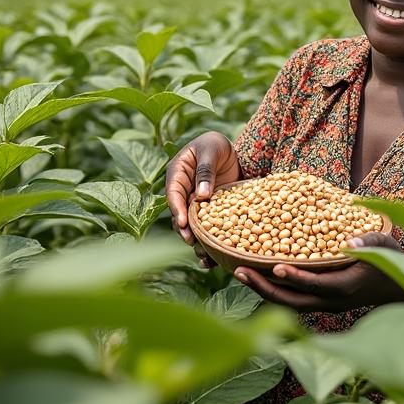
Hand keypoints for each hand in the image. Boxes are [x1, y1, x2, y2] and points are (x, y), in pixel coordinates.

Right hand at [165, 131, 240, 267]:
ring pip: (192, 227)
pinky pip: (207, 229)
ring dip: (198, 242)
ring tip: (205, 258)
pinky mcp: (209, 213)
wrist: (229, 150)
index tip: (183, 223)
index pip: (174, 194)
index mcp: (177, 174)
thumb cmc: (215, 144)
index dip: (177, 209)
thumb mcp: (212, 149)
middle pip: (180, 215)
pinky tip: (214, 259)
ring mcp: (195, 204)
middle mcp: (183, 192)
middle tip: (193, 243)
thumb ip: (206, 169)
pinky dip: (210, 243)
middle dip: (186, 231)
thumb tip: (202, 195)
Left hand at [234, 232, 403, 312]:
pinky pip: (292, 299)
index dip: (296, 278)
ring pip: (288, 303)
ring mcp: (325, 304)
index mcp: (346, 286)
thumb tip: (348, 241)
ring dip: (263, 290)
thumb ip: (368, 241)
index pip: (316, 285)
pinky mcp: (321, 302)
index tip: (275, 267)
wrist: (399, 288)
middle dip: (264, 288)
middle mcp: (332, 301)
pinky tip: (257, 275)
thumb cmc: (392, 261)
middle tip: (239, 271)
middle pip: (292, 300)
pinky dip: (273, 289)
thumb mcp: (384, 245)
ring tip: (239, 273)